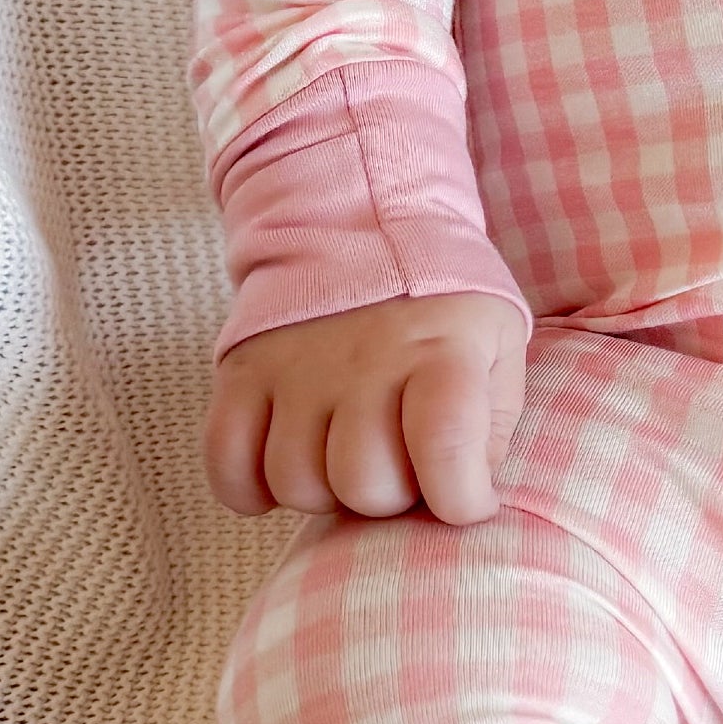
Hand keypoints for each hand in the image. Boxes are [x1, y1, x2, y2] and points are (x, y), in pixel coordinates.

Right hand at [204, 291, 527, 524]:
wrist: (362, 222)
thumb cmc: (440, 305)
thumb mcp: (497, 345)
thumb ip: (490, 424)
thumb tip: (464, 496)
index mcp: (440, 351)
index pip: (446, 449)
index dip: (460, 501)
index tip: (465, 499)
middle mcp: (365, 360)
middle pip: (363, 484)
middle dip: (390, 496)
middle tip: (398, 465)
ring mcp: (296, 366)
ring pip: (295, 482)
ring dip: (323, 490)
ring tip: (343, 455)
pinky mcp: (243, 369)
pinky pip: (225, 460)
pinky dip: (247, 487)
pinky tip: (279, 469)